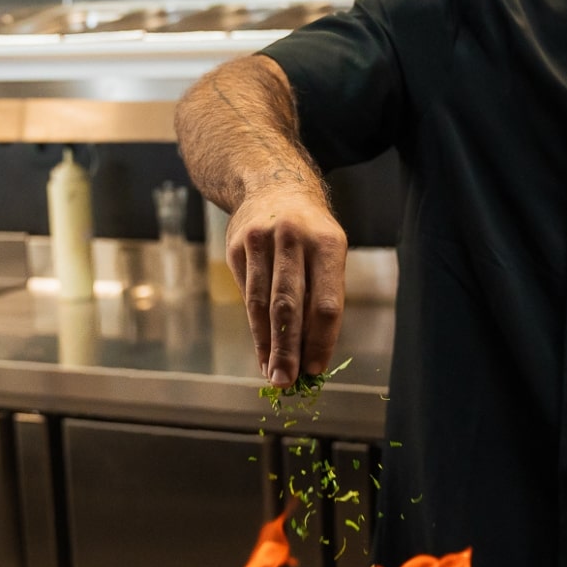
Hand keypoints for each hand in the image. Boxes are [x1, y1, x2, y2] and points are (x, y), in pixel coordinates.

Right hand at [225, 186, 346, 386]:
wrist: (272, 184)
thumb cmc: (310, 231)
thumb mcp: (329, 251)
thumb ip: (322, 295)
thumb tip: (313, 353)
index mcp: (327, 243)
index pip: (325, 301)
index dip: (321, 339)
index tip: (316, 369)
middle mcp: (293, 239)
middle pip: (290, 306)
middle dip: (289, 349)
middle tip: (287, 382)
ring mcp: (261, 241)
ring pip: (262, 304)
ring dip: (267, 345)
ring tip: (272, 374)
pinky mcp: (237, 247)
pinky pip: (247, 295)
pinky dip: (255, 328)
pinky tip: (262, 350)